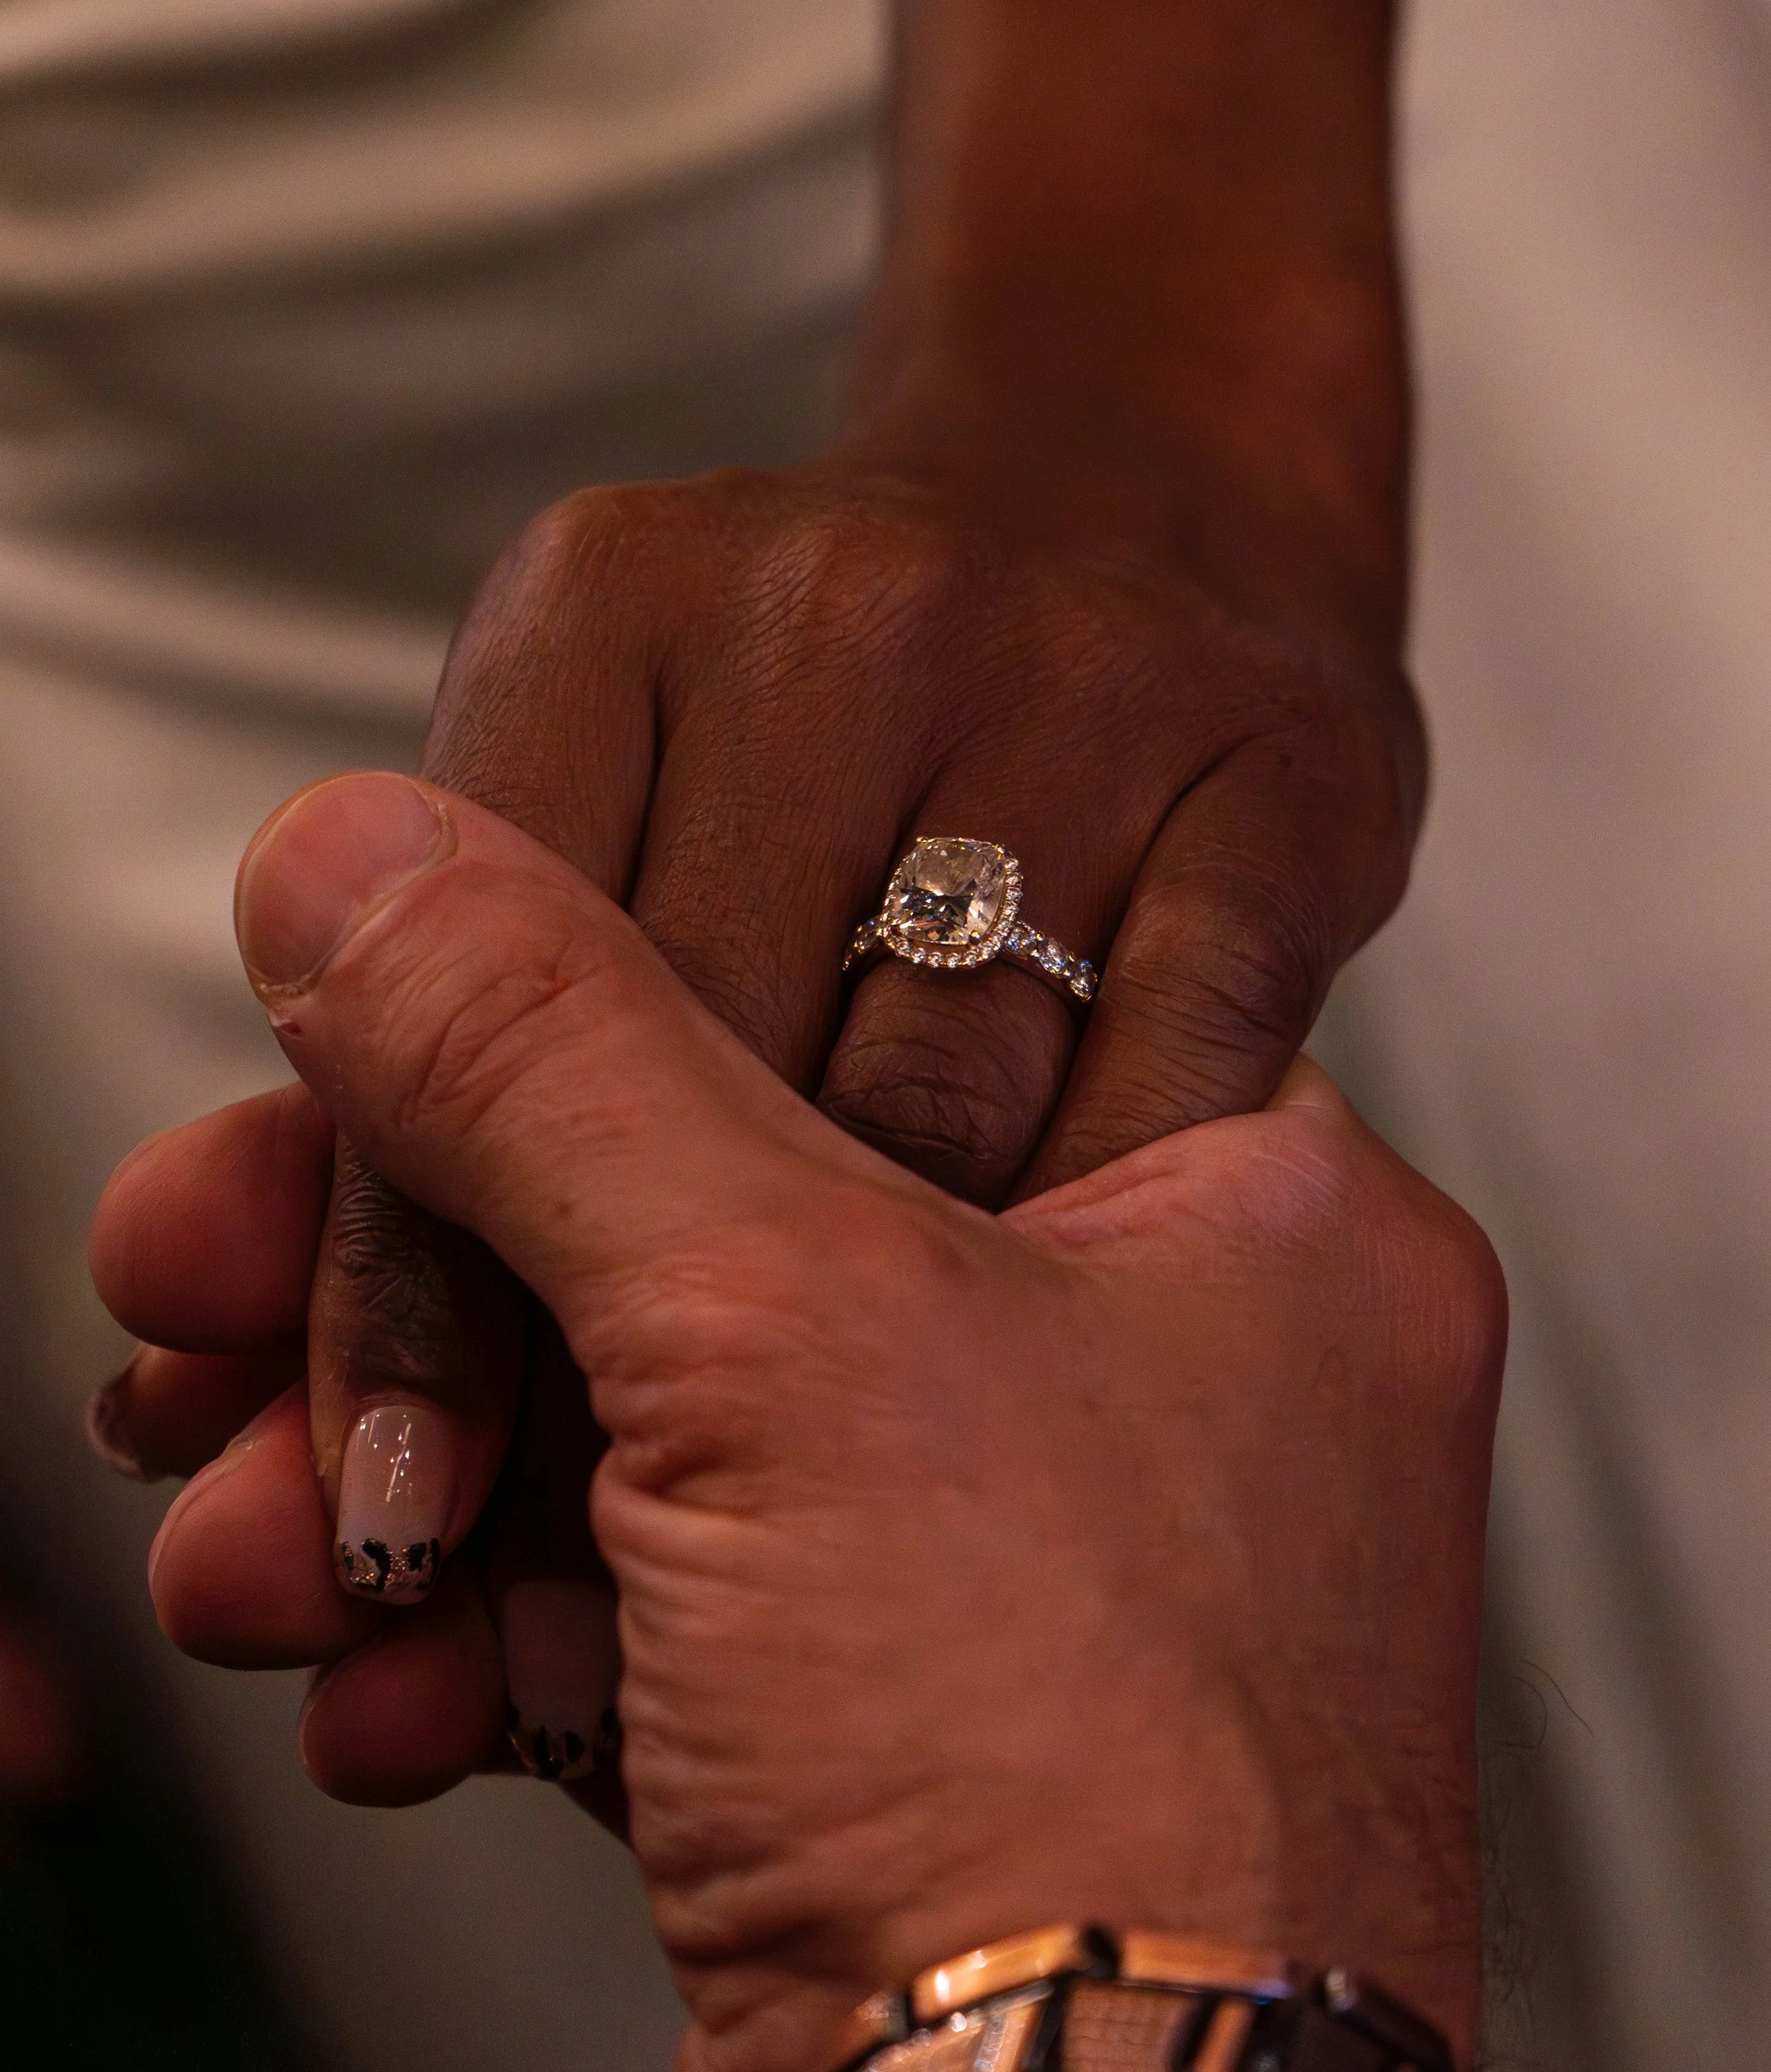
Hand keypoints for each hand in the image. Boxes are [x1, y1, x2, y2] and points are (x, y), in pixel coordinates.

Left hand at [90, 0, 1428, 1643]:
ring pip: (923, 1110)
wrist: (1166, 482)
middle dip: (595, 1358)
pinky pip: (1175, 1093)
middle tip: (525, 1589)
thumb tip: (172, 1294)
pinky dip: (1079, 1259)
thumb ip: (435, 1081)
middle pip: (684, 1069)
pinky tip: (1012, 1381)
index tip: (373, 1499)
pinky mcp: (1297, 784)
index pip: (466, 995)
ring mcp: (1096, 691)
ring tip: (740, 1566)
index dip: (408, 1267)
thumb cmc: (839, 727)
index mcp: (615, 602)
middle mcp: (852, 612)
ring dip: (834, 1357)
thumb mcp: (597, 824)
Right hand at [94, 774, 1500, 2071]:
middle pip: (722, 1244)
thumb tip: (369, 860)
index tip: (352, 1069)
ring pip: (661, 1449)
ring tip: (269, 1548)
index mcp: (1246, 1219)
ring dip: (422, 1494)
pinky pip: (667, 1627)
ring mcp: (1037, 1589)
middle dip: (430, 1296)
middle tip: (213, 1296)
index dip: (574, 1040)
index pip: (866, 1017)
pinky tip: (385, 1692)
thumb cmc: (1080, 1791)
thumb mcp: (786, 1327)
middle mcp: (1165, 1394)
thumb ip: (555, 1061)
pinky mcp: (912, 1756)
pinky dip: (503, 1648)